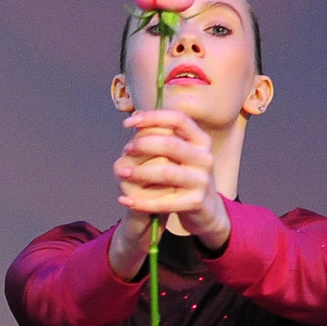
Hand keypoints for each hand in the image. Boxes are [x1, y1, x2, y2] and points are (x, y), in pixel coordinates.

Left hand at [108, 109, 228, 273]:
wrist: (204, 208)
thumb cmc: (183, 174)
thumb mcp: (178, 153)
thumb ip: (160, 136)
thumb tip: (135, 117)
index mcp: (201, 140)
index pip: (178, 119)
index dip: (153, 117)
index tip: (128, 122)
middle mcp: (205, 158)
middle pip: (171, 144)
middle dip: (143, 145)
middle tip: (126, 149)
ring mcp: (202, 181)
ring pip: (167, 172)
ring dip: (140, 172)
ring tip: (121, 173)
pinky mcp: (196, 203)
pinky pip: (164, 202)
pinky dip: (141, 202)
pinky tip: (124, 200)